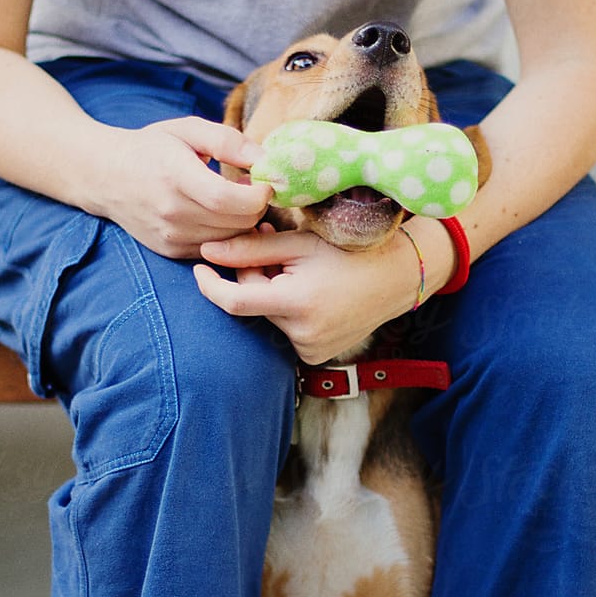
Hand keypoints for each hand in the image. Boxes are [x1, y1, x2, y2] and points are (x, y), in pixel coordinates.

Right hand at [96, 118, 272, 258]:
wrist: (106, 177)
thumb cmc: (151, 148)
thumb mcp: (187, 129)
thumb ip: (227, 141)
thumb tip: (264, 160)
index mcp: (175, 176)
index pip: (227, 200)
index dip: (257, 194)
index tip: (264, 181)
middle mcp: (172, 212)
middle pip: (237, 223)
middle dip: (255, 207)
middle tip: (249, 187)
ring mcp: (171, 236)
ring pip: (231, 240)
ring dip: (242, 222)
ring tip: (230, 199)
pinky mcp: (172, 251)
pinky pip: (216, 250)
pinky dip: (225, 235)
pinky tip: (215, 215)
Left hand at [194, 226, 422, 364]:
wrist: (396, 278)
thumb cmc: (348, 252)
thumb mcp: (298, 243)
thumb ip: (250, 249)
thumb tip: (207, 252)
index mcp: (296, 304)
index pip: (234, 302)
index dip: (210, 285)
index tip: (199, 267)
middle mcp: (302, 335)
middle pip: (253, 304)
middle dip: (253, 275)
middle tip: (271, 239)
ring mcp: (310, 350)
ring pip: (269, 316)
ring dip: (271, 292)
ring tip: (298, 267)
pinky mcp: (316, 356)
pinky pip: (286, 331)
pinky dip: (288, 311)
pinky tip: (311, 293)